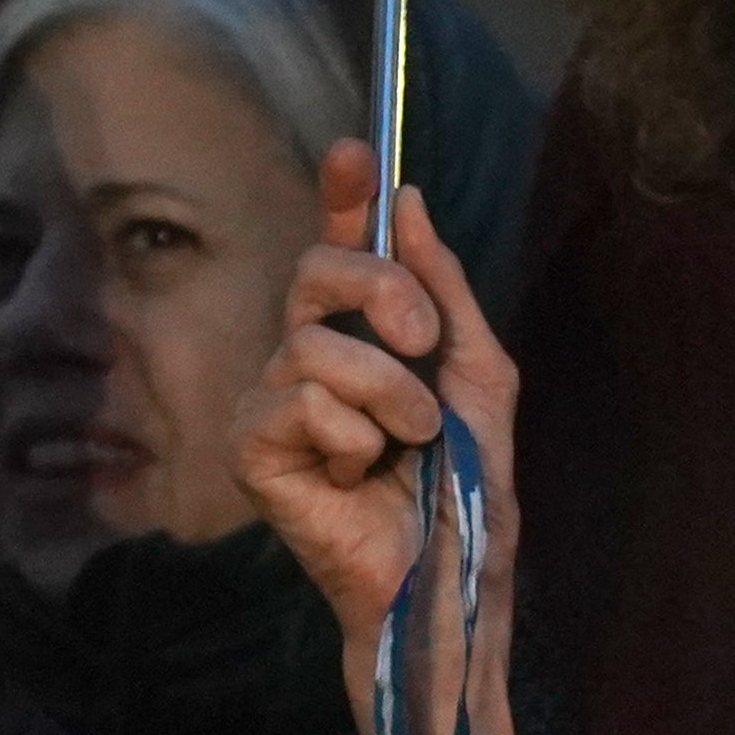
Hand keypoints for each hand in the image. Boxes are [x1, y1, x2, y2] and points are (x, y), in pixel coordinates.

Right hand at [231, 147, 520, 734]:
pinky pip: (302, 402)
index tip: (354, 151)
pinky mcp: (255, 453)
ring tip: (406, 448)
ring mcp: (273, 407)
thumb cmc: (464, 496)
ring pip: (318, 347)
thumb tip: (410, 201)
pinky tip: (360, 482)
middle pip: (315, 272)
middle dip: (383, 294)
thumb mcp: (480, 378)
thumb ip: (447, 292)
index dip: (342, 198)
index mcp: (363, 341)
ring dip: (390, 396)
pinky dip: (355, 439)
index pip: (339, 251)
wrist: (452, 582)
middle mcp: (307, 362)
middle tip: (422, 345)